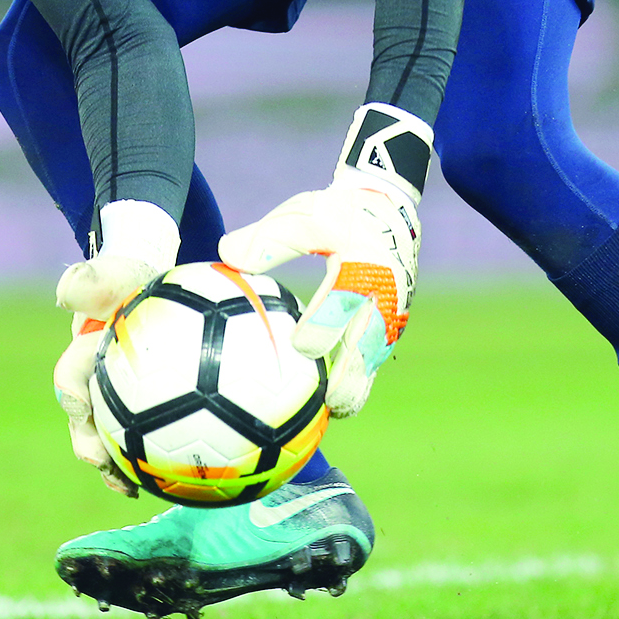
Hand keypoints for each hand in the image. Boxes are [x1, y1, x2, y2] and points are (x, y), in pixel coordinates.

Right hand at [51, 201, 178, 496]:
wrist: (152, 286)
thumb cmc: (134, 278)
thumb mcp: (117, 271)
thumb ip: (95, 277)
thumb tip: (65, 292)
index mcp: (85, 354)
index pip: (71, 377)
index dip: (73, 398)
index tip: (83, 410)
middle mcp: (97, 382)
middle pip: (85, 422)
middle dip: (89, 447)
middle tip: (103, 464)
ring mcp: (118, 401)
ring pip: (110, 439)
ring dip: (117, 466)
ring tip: (133, 489)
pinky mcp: (143, 413)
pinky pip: (147, 441)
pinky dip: (157, 461)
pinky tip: (183, 480)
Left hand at [219, 104, 430, 416]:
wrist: (389, 205)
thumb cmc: (340, 210)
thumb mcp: (305, 214)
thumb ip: (268, 239)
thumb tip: (224, 254)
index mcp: (362, 266)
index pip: (340, 304)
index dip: (321, 328)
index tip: (299, 347)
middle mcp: (384, 294)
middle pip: (367, 344)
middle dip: (348, 376)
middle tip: (324, 404)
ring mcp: (393, 311)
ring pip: (375, 356)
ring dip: (357, 385)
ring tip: (332, 413)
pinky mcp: (394, 320)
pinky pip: (377, 354)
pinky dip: (360, 377)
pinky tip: (336, 399)